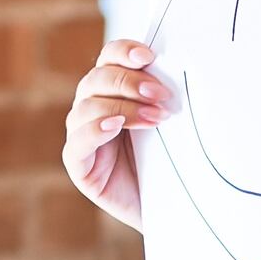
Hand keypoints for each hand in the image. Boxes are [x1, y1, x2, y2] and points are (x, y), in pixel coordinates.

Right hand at [63, 38, 163, 226]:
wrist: (171, 208)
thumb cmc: (172, 161)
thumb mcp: (173, 122)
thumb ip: (166, 95)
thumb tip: (182, 64)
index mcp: (114, 90)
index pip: (109, 58)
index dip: (123, 51)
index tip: (148, 56)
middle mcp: (93, 108)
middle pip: (97, 78)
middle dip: (130, 82)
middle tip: (160, 95)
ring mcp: (82, 136)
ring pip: (88, 106)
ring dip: (122, 107)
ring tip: (155, 118)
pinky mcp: (79, 165)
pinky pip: (78, 142)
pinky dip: (95, 129)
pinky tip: (115, 127)